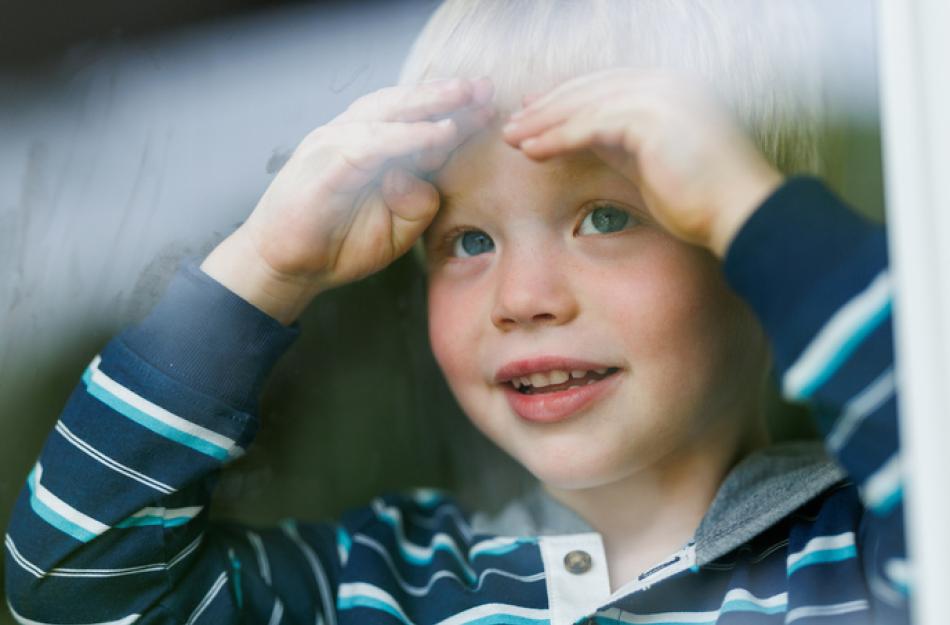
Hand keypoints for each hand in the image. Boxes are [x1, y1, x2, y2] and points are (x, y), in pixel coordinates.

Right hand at [202, 77, 494, 322]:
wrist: (288, 268)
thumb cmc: (339, 243)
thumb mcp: (398, 230)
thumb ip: (420, 204)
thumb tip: (426, 179)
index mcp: (371, 147)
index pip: (415, 119)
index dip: (453, 111)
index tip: (490, 106)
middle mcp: (352, 137)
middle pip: (403, 104)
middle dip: (445, 96)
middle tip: (483, 89)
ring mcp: (334, 146)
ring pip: (386, 113)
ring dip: (427, 105)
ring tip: (462, 100)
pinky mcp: (323, 166)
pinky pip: (369, 144)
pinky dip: (405, 138)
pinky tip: (436, 135)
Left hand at [501, 69, 781, 255]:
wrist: (740, 214)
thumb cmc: (701, 198)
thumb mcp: (650, 161)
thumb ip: (619, 143)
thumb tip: (579, 139)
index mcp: (668, 89)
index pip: (603, 86)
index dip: (564, 99)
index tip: (532, 113)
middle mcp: (665, 83)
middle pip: (589, 89)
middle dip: (546, 106)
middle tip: (512, 123)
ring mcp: (660, 95)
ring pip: (584, 104)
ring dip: (543, 121)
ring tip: (511, 138)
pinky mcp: (651, 117)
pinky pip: (589, 125)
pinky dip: (556, 138)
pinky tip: (531, 150)